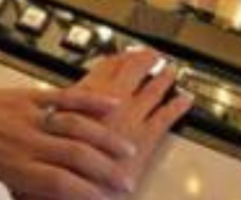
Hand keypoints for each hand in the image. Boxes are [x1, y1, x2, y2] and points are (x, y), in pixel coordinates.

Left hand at [0, 82, 135, 199]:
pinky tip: (112, 105)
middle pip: (75, 156)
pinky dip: (90, 100)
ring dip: (105, 138)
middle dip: (105, 171)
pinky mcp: (27, 95)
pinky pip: (63, 96)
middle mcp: (25, 142)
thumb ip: (17, 191)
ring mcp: (29, 116)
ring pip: (76, 126)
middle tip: (127, 182)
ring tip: (128, 151)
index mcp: (14, 169)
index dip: (87, 193)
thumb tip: (47, 196)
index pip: (60, 184)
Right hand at [74, 50, 192, 191]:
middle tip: (152, 56)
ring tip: (170, 73)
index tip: (125, 54)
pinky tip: (184, 101)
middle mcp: (112, 100)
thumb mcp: (55, 128)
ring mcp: (132, 116)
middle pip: (133, 69)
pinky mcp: (146, 138)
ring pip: (153, 89)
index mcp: (87, 94)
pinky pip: (167, 115)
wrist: (81, 192)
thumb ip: (66, 113)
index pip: (107, 64)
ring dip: (164, 78)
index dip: (118, 57)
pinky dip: (178, 106)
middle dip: (145, 60)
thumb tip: (66, 108)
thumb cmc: (64, 164)